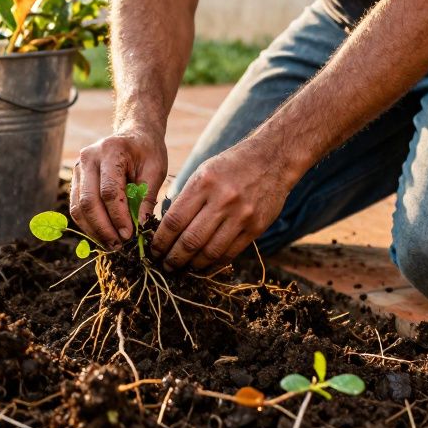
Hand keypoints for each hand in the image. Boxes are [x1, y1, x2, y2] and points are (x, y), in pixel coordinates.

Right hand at [70, 128, 167, 249]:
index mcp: (111, 151)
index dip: (118, 216)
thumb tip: (141, 226)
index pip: (109, 190)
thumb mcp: (156, 170)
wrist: (134, 135)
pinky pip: (76, 207)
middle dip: (103, 228)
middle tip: (118, 246)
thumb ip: (147, 197)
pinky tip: (102, 235)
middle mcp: (88, 157)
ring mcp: (78, 168)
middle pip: (89, 201)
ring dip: (93, 230)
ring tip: (111, 244)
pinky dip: (88, 224)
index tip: (129, 235)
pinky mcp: (75, 179)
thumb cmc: (147, 152)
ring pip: (78, 207)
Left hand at [150, 137, 295, 271]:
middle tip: (164, 265)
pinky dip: (214, 264)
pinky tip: (204, 266)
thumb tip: (167, 229)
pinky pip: (230, 253)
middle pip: (190, 241)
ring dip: (192, 265)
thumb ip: (187, 198)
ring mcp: (241, 215)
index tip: (153, 250)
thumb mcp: (204, 171)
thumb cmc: (231, 165)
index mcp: (204, 183)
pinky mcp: (256, 227)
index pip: (175, 220)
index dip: (160, 241)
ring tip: (182, 269)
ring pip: (210, 252)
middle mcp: (222, 200)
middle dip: (173, 258)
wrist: (273, 159)